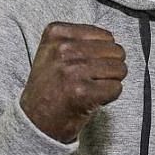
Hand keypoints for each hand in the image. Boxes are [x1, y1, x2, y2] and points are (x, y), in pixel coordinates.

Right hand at [19, 22, 125, 141]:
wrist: (35, 120)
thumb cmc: (50, 87)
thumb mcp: (54, 52)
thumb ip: (80, 40)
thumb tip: (114, 43)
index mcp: (56, 33)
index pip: (106, 36)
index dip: (102, 54)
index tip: (84, 66)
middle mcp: (63, 49)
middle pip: (116, 51)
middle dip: (110, 67)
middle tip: (90, 80)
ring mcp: (72, 70)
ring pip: (119, 69)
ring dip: (110, 82)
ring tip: (90, 89)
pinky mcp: (82, 92)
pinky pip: (116, 88)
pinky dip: (109, 97)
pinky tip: (91, 100)